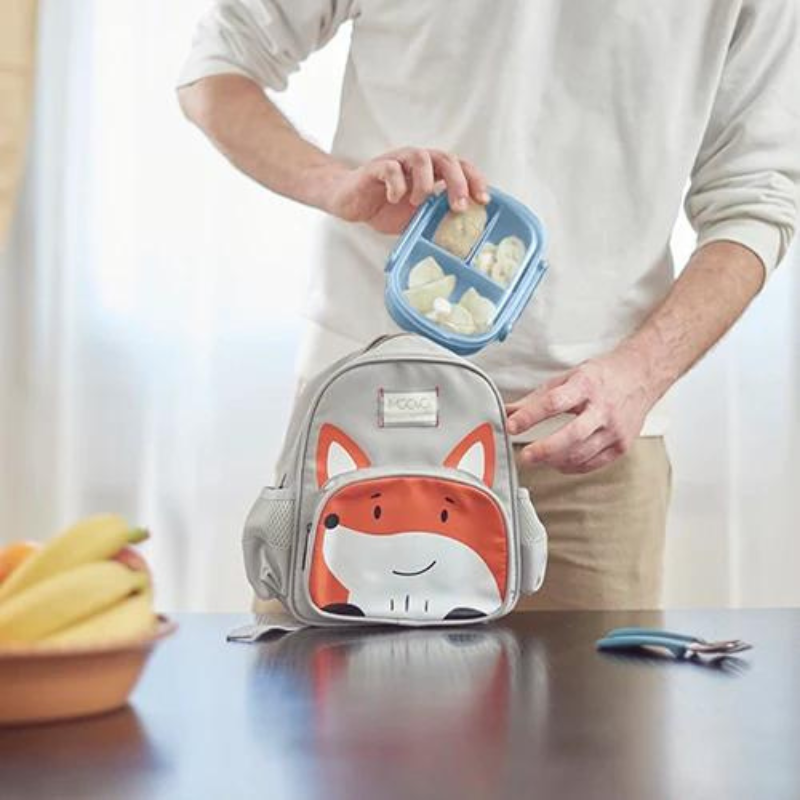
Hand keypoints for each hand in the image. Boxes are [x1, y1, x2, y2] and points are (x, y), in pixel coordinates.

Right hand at [320, 148, 489, 233]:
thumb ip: (435, 217)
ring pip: (420, 157)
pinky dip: (397, 184)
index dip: (474, 180)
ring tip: (418, 203)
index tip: (483, 201)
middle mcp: (417, 161)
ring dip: (426, 182)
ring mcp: (396, 162)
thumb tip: (460, 235)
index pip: (460, 167)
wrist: (349, 202)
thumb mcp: (416, 217)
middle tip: (460, 206)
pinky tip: (395, 199)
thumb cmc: (385, 208)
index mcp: (431, 171)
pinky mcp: (375, 168)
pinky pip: (390, 168)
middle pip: (445, 158)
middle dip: (458, 182)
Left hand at [505, 349, 655, 473]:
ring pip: (581, 454)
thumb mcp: (566, 378)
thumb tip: (507, 412)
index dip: (530, 416)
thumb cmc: (601, 376)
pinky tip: (558, 462)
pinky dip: (571, 466)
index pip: (554, 402)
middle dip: (544, 449)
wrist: (641, 376)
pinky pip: (592, 464)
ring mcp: (615, 430)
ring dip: (554, 460)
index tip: (512, 426)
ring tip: (536, 458)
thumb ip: (535, 398)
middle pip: (571, 434)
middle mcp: (603, 408)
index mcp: (586, 385)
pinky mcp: (622, 446)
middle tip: (525, 456)